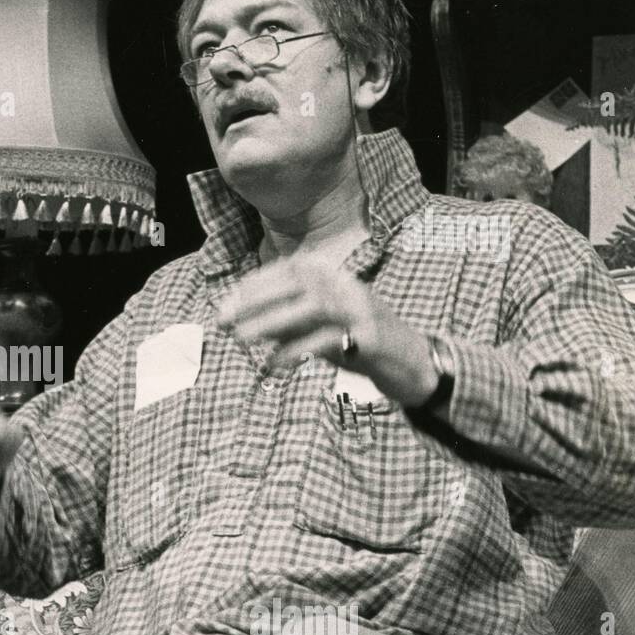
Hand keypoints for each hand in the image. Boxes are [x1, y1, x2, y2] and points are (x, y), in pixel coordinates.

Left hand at [218, 255, 438, 406]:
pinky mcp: (370, 337)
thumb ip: (283, 322)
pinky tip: (274, 363)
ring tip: (241, 338)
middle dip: (253, 301)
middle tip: (223, 322)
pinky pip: (328, 339)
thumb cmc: (355, 342)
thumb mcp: (314, 328)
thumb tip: (241, 320)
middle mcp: (346, 284)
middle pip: (295, 282)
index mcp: (332, 276)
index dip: (250, 289)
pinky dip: (297, 350)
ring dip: (271, 321)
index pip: (285, 271)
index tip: (223, 309)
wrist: (411, 363)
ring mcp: (360, 308)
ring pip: (311, 305)